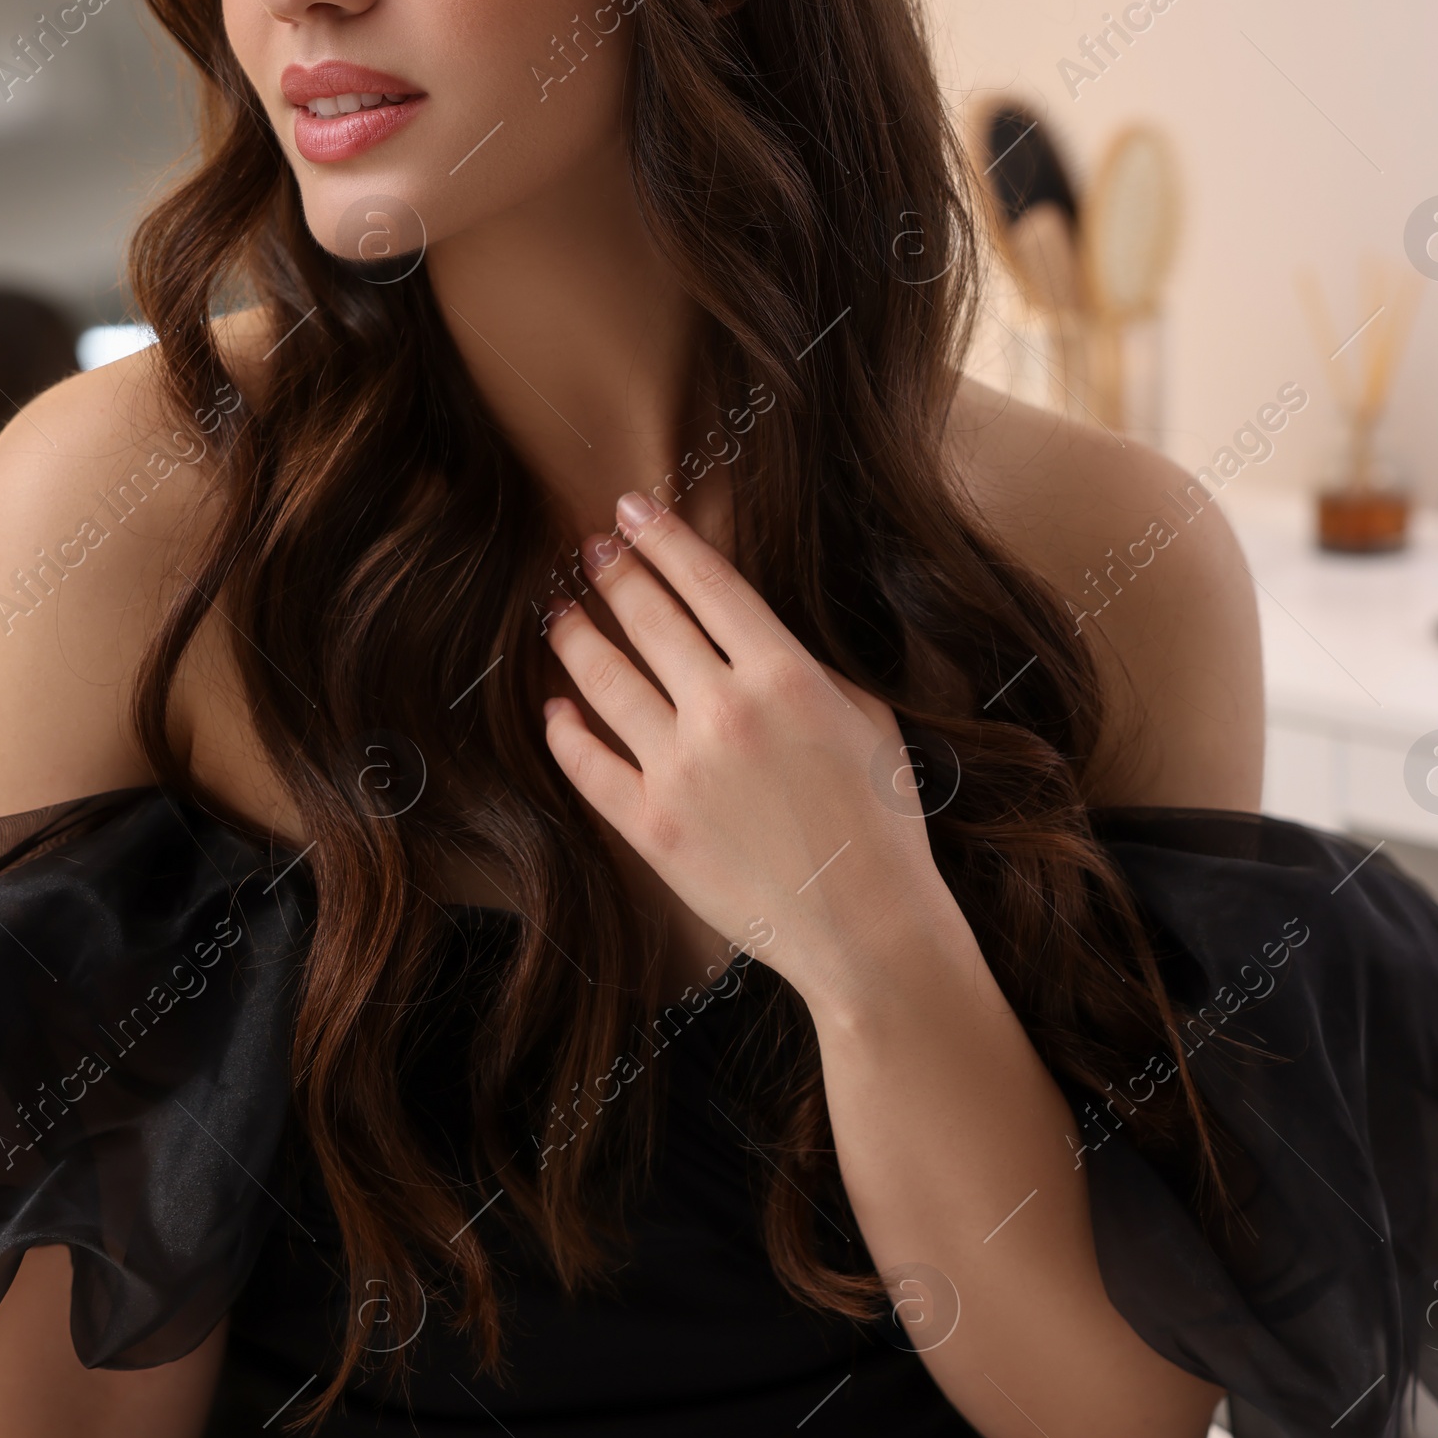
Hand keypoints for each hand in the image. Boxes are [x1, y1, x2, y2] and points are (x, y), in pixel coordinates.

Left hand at [540, 492, 952, 1006]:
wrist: (870, 930)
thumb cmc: (883, 822)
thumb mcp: (867, 718)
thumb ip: (805, 665)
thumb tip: (745, 632)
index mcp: (784, 676)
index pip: (707, 582)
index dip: (663, 537)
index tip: (632, 507)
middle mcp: (724, 712)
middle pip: (648, 618)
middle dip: (613, 572)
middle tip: (587, 546)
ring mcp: (680, 770)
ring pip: (604, 680)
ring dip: (574, 636)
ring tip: (558, 612)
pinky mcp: (650, 827)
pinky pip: (588, 764)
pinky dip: (564, 729)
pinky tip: (554, 707)